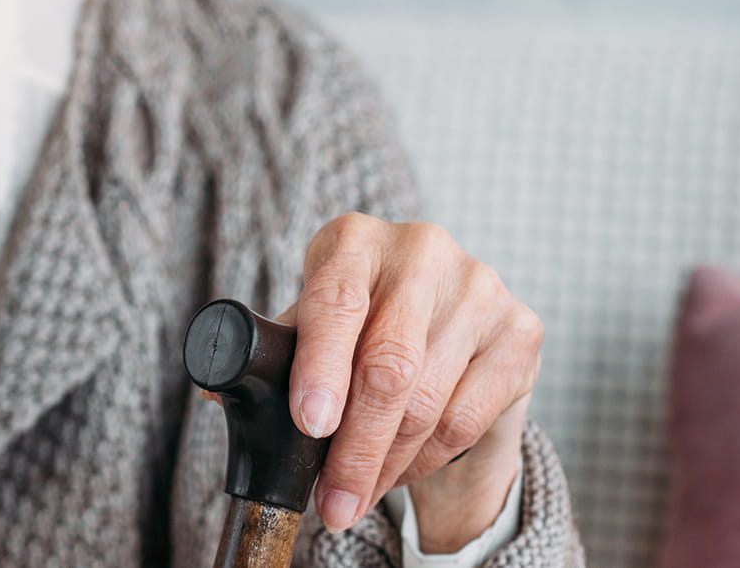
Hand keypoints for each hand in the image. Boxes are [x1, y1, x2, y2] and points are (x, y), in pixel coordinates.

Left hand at [276, 213, 540, 537]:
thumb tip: (218, 393)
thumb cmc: (359, 322)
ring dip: (385, 465)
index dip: (320, 367)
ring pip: (427, 402)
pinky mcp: (521, 330)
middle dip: (354, 448)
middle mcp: (421, 250)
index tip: (310, 423)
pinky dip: (423, 460)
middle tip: (331, 501)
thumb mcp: (312, 323)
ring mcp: (480, 287)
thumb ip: (275, 354)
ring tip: (354, 496)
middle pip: (388, 366)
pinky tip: (397, 471)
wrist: (447, 320)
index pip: (336, 302)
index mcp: (354, 239)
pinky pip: (465, 419)